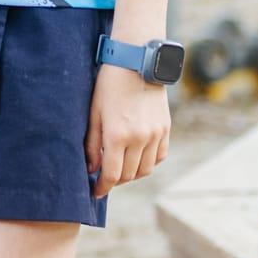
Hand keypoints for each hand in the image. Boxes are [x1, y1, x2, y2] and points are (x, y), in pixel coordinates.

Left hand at [84, 64, 169, 195]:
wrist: (137, 65)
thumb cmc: (108, 86)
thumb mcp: (94, 113)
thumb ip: (92, 144)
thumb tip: (91, 169)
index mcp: (117, 135)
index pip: (112, 174)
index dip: (103, 187)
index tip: (96, 192)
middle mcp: (139, 138)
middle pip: (129, 175)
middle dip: (115, 181)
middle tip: (104, 179)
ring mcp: (156, 135)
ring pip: (145, 170)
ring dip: (132, 174)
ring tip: (119, 169)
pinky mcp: (166, 129)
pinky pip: (159, 157)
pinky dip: (148, 163)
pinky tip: (136, 158)